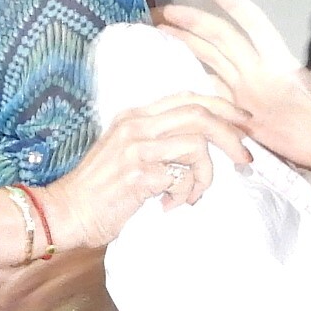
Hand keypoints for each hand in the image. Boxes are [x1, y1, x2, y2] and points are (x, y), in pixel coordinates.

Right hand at [42, 93, 245, 247]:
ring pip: (196, 146)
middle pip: (200, 114)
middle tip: (245, 159)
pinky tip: (167, 206)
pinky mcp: (138, 174)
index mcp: (135, 115)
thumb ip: (157, 140)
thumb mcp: (127, 152)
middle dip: (232, 136)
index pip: (189, 97)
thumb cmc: (100, 189)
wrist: (65, 212)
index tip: (244, 123)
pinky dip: (184, 195)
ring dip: (205, 176)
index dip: (223, 107)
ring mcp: (136, 148)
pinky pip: (182, 179)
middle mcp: (136, 125)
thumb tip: (201, 143)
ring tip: (192, 195)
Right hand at [157, 0, 310, 174]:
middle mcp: (260, 73)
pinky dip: (193, 78)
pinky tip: (172, 73)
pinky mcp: (240, 110)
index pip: (258, 30)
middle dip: (196, 22)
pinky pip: (212, 87)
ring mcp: (248, 90)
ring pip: (213, 58)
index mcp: (281, 70)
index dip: (239, 9)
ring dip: (188, 43)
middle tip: (163, 13)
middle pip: (223, 40)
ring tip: (160, 31)